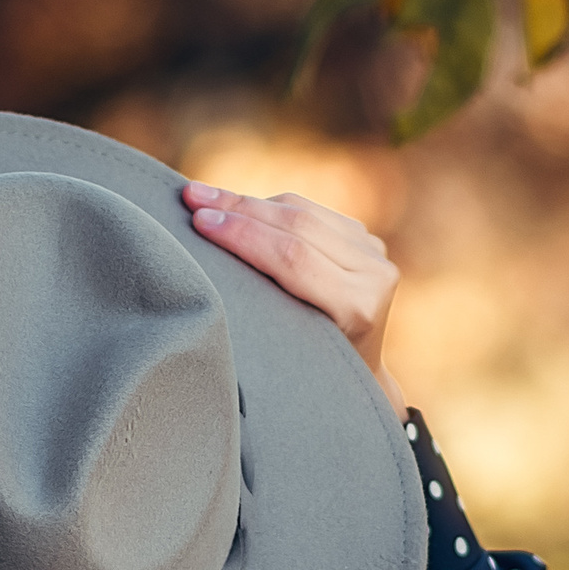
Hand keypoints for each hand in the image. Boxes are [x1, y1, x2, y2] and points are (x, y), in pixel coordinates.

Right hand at [179, 182, 405, 410]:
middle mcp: (375, 275)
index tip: (199, 222)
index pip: (294, 258)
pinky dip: (268, 206)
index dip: (244, 235)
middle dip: (239, 210)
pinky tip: (233, 203)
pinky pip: (309, 209)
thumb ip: (263, 308)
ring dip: (247, 201)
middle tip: (193, 200)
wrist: (356, 373)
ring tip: (203, 196)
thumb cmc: (308, 373)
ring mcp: (373, 252)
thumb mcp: (285, 352)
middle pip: (299, 227)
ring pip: (302, 210)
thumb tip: (208, 252)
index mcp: (357, 308)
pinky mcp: (364, 238)